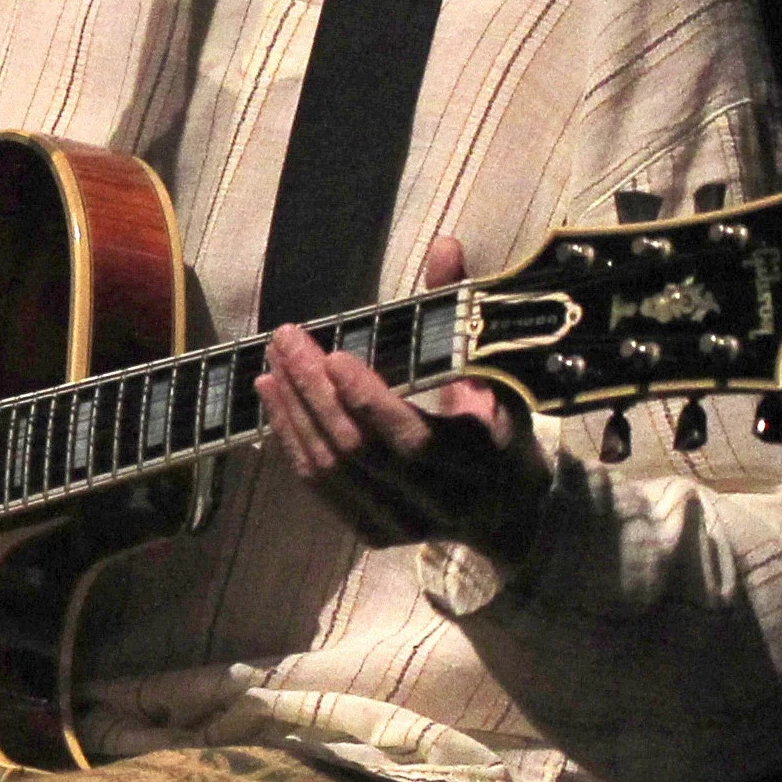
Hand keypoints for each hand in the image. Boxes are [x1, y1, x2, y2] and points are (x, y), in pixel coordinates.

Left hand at [252, 238, 549, 560]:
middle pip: (360, 453)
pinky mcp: (373, 535)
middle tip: (287, 341)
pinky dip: (293, 442)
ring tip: (272, 365)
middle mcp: (440, 506)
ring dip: (295, 416)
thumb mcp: (497, 372)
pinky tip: (274, 402)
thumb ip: (462, 313)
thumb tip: (445, 245)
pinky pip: (321, 487)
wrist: (509, 512)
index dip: (369, 401)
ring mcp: (402, 527)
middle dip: (316, 394)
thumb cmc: (502, 429)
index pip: (412, 441)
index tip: (335, 354)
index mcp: (481, 467)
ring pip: (333, 472)